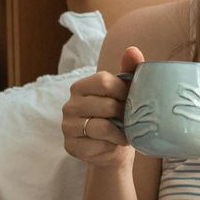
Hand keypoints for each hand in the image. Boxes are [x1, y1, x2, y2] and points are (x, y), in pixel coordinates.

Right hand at [62, 45, 143, 166]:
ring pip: (102, 127)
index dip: (124, 93)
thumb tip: (133, 50)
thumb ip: (130, 70)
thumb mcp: (125, 93)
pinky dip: (110, 147)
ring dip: (120, 132)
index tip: (131, 101)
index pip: (105, 82)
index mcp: (81, 87)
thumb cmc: (119, 117)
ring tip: (126, 134)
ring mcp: (67, 126)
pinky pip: (96, 146)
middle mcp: (69, 105)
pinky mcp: (70, 146)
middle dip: (125, 115)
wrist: (113, 148)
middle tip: (131, 120)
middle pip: (107, 106)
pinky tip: (113, 145)